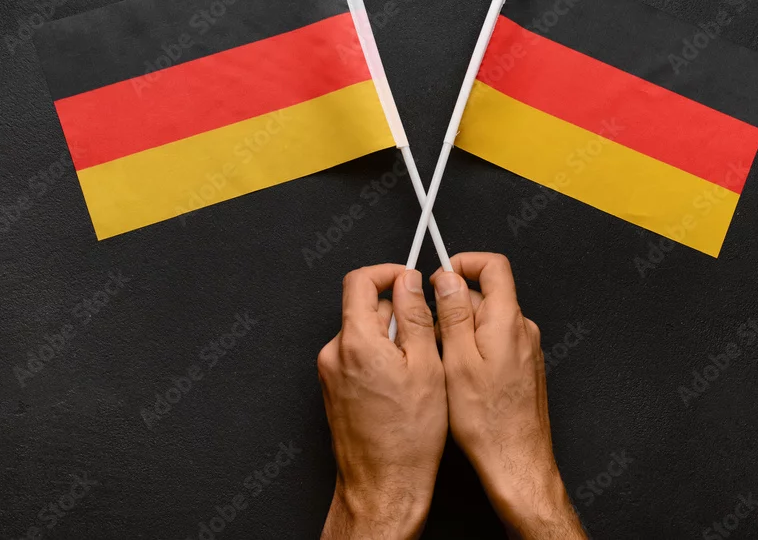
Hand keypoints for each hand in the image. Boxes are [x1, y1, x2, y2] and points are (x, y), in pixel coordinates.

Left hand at [319, 264, 446, 538]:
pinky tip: (402, 387)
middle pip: (365, 308)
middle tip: (427, 338)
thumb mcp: (426, 367)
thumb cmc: (409, 437)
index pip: (360, 281)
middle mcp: (335, 353)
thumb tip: (408, 281)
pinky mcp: (333, 389)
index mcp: (357, 341)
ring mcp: (330, 372)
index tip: (410, 279)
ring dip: (391, 340)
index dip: (389, 273)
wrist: (383, 485)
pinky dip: (380, 360)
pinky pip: (358, 357)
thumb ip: (415, 317)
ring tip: (417, 372)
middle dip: (397, 313)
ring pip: (364, 334)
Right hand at [431, 253, 584, 538]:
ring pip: (487, 320)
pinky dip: (474, 347)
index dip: (464, 263)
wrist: (517, 461)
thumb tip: (447, 277)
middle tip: (428, 330)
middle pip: (486, 293)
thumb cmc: (487, 421)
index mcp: (507, 321)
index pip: (493, 266)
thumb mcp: (458, 361)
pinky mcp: (524, 366)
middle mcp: (522, 329)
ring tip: (442, 360)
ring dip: (461, 329)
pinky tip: (459, 376)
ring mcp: (526, 348)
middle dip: (453, 304)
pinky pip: (496, 341)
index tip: (438, 277)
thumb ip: (453, 314)